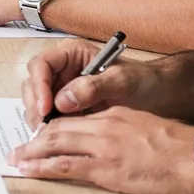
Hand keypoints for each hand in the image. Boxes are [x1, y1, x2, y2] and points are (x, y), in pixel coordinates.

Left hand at [8, 107, 193, 193]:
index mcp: (116, 116)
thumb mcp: (149, 129)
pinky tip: (28, 169)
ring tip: (15, 159)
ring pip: (55, 143)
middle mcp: (105, 126)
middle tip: (18, 148)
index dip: (53, 127)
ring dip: (30, 152)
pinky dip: (42, 167)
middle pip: (59, 128)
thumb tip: (113, 144)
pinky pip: (65, 165)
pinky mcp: (107, 169)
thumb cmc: (182, 149)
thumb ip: (126, 132)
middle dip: (34, 138)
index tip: (40, 136)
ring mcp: (104, 147)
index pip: (75, 119)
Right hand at [19, 39, 164, 125]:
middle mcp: (63, 70)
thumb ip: (93, 87)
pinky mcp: (66, 108)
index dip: (39, 85)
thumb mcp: (122, 81)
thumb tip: (62, 100)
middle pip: (33, 84)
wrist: (160, 96)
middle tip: (44, 127)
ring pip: (37, 103)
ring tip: (51, 135)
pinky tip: (58, 139)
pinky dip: (49, 128)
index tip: (46, 107)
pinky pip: (48, 117)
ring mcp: (62, 89)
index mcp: (72, 54)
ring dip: (39, 119)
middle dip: (36, 106)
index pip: (42, 65)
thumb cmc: (144, 81)